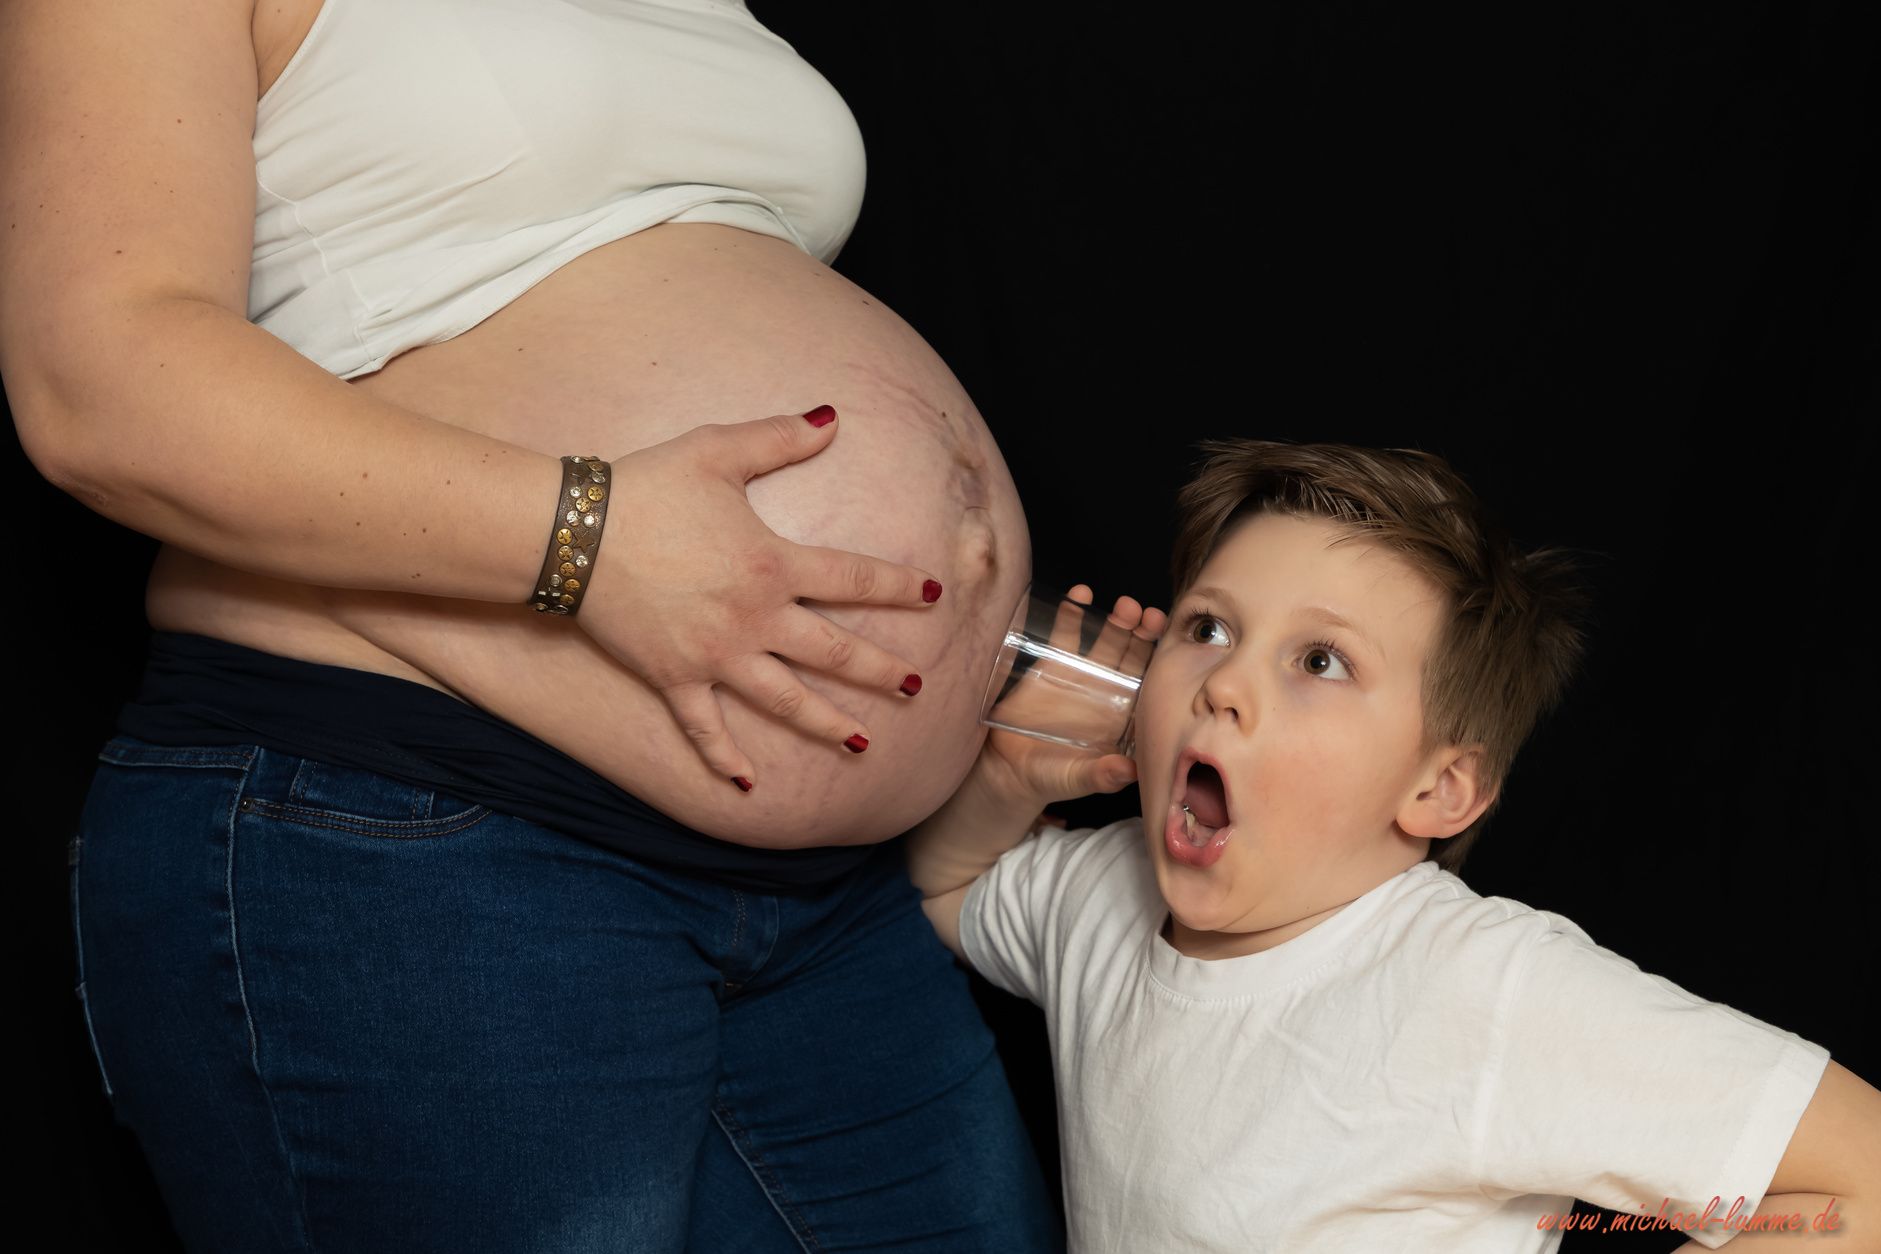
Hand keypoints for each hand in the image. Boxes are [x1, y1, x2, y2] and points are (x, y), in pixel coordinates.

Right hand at [572, 407, 941, 787]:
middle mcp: (756, 619)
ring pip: (784, 700)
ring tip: (862, 744)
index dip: (898, 586)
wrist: (574, 533)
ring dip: (826, 723)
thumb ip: (779, 437)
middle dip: (878, 670)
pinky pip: (705, 727)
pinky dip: (724, 759)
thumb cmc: (648, 487)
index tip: (935, 597)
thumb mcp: (718, 450)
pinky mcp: (676, 677)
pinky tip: (747, 786)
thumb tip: (833, 417)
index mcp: (774, 564)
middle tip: (915, 687)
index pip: (854, 579)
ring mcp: (716, 656)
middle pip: (833, 652)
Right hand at [975, 583, 1166, 816]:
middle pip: (1134, 656)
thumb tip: (1129, 771)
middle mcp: (1110, 692)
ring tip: (1125, 606)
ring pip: (1107, 639)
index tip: (1170, 647)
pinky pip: (1067, 633)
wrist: (1004, 769)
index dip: (1161, 664)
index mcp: (1123, 718)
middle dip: (1144, 635)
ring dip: (1118, 620)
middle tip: (1149, 616)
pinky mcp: (1053, 664)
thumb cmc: (1047, 778)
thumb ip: (1100, 776)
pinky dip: (1073, 612)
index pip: (1150, 685)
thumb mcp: (1074, 779)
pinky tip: (1081, 594)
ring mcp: (1083, 675)